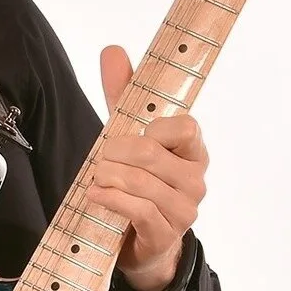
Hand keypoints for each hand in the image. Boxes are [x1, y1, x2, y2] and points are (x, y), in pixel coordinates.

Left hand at [89, 45, 208, 290]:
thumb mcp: (128, 136)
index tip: (136, 133)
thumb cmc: (137, 182)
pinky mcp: (165, 233)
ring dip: (109, 176)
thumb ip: (124, 96)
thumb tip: (113, 50)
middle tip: (102, 157)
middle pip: (150, 153)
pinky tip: (95, 194)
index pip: (186, 128)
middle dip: (116, 151)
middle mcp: (195, 180)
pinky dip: (110, 198)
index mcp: (193, 152)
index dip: (156, 128)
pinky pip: (138, 209)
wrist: (138, 240)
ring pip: (141, 181)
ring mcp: (184, 209)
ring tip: (97, 177)